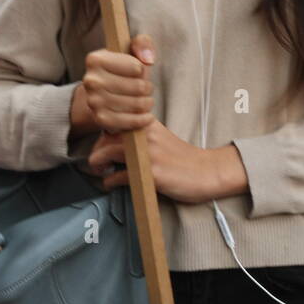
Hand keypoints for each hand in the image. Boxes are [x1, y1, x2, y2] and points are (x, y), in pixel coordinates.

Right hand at [74, 34, 156, 136]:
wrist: (100, 95)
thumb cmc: (121, 70)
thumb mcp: (130, 49)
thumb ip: (142, 43)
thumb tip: (147, 60)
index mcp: (95, 59)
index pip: (137, 67)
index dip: (143, 70)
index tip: (138, 71)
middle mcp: (91, 80)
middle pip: (138, 86)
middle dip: (148, 88)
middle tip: (145, 88)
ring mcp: (94, 101)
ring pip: (137, 104)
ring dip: (147, 103)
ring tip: (145, 100)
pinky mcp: (101, 119)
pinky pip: (130, 121)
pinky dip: (142, 120)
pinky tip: (147, 116)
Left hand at [86, 121, 239, 203]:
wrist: (206, 171)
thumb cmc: (182, 158)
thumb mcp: (161, 138)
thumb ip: (140, 135)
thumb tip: (113, 141)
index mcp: (148, 124)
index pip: (114, 120)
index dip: (103, 132)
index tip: (101, 143)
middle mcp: (146, 135)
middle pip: (106, 136)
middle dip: (97, 149)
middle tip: (98, 161)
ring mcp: (147, 154)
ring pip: (107, 152)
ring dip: (97, 164)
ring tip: (100, 170)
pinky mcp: (150, 173)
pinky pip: (118, 176)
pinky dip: (109, 181)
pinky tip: (111, 183)